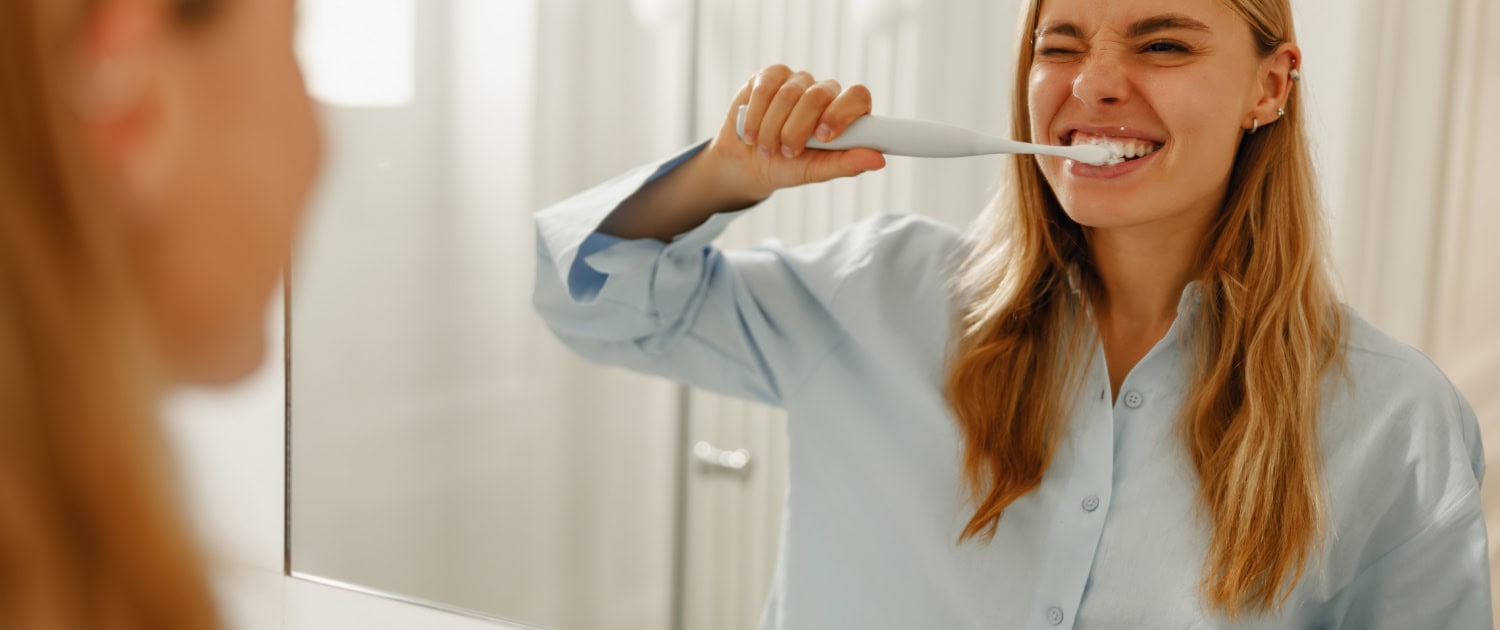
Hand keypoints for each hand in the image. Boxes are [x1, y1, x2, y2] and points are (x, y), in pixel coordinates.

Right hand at [705, 65, 885, 201]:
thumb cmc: (789, 166)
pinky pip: (764, 89)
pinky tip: (751, 134)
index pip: (857, 96)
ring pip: (788, 94)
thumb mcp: (816, 171)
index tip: (823, 137)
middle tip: (787, 152)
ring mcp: (797, 81)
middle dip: (798, 128)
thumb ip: (846, 163)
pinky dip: (755, 116)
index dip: (841, 113)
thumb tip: (879, 160)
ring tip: (766, 149)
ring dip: (772, 129)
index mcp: (844, 112)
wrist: (749, 163)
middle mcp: (824, 92)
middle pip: (819, 95)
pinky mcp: (769, 76)